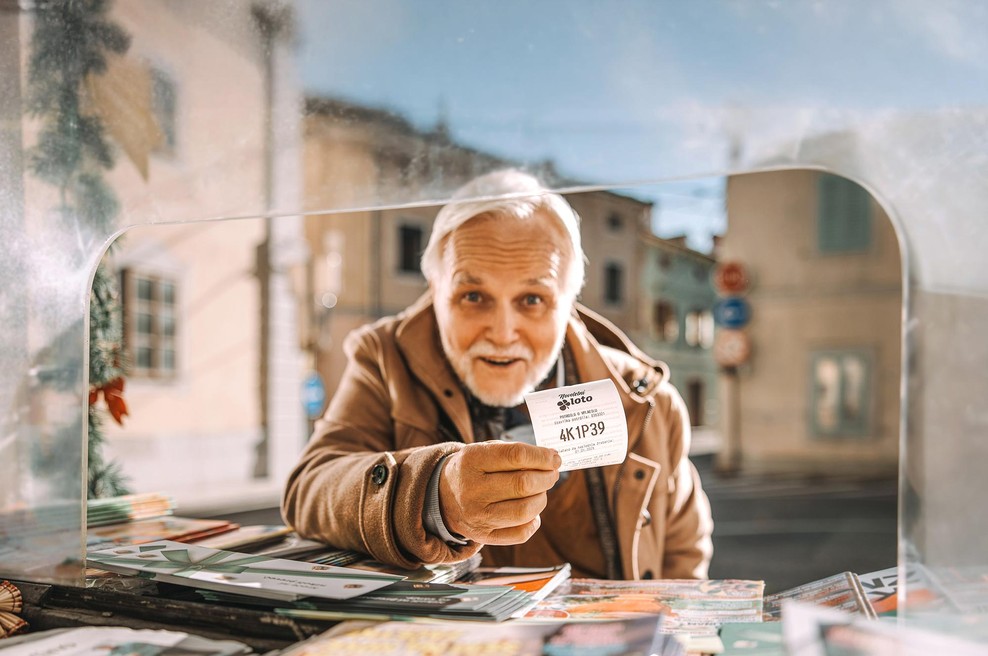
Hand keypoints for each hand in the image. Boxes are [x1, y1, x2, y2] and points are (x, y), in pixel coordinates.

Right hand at [438, 441, 560, 544]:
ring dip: (542, 498)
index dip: (542, 457)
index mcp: (471, 460)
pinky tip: (531, 512)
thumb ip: (515, 453)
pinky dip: (534, 521)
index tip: (555, 458)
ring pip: (525, 510)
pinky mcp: (483, 536)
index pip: (516, 456)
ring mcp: (477, 516)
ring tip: (540, 491)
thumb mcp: (484, 450)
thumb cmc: (474, 469)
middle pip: (523, 484)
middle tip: (552, 473)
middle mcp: (472, 489)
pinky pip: (521, 533)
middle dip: (547, 477)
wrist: (441, 496)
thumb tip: (552, 461)